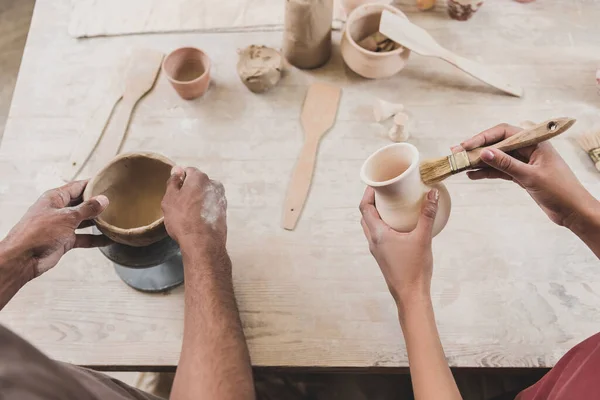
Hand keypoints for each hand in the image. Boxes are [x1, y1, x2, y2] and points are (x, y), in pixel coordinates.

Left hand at [0, 180, 109, 278]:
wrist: (24, 258)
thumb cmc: (38, 233)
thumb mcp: (66, 217)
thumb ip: (86, 209)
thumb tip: (103, 200)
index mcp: (55, 198)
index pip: (77, 186)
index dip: (92, 184)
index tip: (107, 182)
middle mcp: (59, 210)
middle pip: (82, 203)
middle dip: (97, 203)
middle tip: (116, 201)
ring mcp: (62, 225)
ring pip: (84, 220)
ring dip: (97, 221)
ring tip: (114, 218)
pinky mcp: (64, 240)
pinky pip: (83, 237)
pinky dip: (94, 238)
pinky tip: (107, 239)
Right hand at [161, 166, 227, 259]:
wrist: (203, 243)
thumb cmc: (183, 220)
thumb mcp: (170, 199)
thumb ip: (173, 182)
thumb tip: (177, 170)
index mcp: (200, 178)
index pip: (188, 171)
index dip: (179, 181)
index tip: (174, 193)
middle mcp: (214, 185)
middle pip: (198, 183)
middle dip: (189, 191)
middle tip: (179, 206)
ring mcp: (221, 198)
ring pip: (204, 195)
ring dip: (197, 201)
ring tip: (188, 216)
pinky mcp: (224, 211)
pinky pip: (210, 206)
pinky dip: (204, 211)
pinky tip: (197, 221)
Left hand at [359, 187, 438, 306]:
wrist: (410, 295)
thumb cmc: (415, 268)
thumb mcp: (423, 238)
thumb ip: (428, 215)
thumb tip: (432, 193)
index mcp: (378, 234)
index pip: (364, 208)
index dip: (368, 194)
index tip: (377, 183)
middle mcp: (373, 241)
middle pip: (365, 216)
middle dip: (372, 201)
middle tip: (385, 191)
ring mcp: (376, 249)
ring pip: (370, 226)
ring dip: (376, 214)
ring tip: (391, 205)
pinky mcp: (383, 256)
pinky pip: (377, 235)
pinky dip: (382, 225)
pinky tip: (398, 224)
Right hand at [456, 123, 596, 227]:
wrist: (574, 211)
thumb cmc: (560, 191)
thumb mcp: (531, 176)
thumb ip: (506, 164)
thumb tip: (485, 152)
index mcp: (535, 142)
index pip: (504, 132)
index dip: (483, 137)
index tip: (466, 145)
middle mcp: (528, 149)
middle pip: (498, 144)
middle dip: (477, 148)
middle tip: (456, 153)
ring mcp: (524, 162)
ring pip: (497, 157)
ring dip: (479, 161)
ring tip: (461, 165)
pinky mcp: (521, 175)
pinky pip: (500, 170)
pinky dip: (487, 172)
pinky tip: (473, 175)